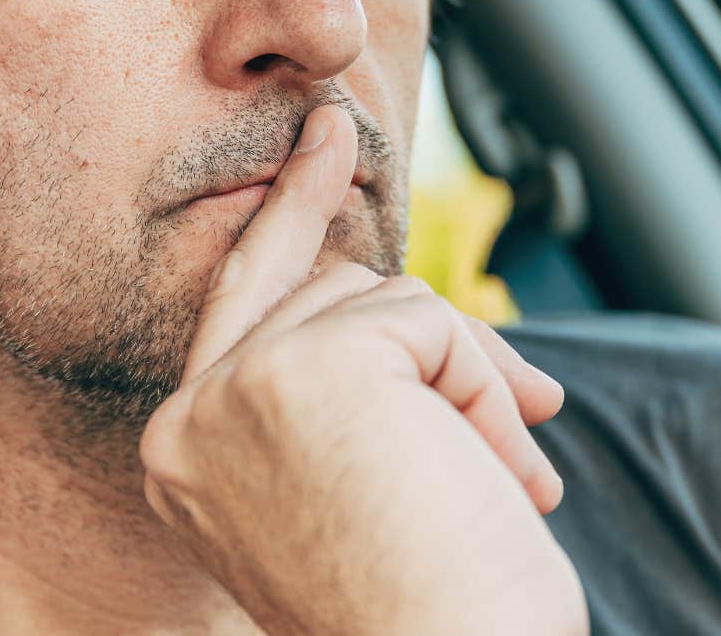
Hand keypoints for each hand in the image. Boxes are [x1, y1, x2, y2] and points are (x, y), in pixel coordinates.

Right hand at [140, 105, 587, 634]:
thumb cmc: (426, 609)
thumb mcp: (366, 487)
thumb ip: (361, 391)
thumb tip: (434, 324)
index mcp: (186, 456)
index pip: (242, 300)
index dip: (293, 212)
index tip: (329, 132)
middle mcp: (188, 420)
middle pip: (324, 284)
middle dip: (441, 341)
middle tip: (534, 398)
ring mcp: (236, 390)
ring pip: (389, 301)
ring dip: (473, 390)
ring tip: (502, 491)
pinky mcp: (304, 370)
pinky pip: (428, 322)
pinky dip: (484, 393)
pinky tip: (493, 477)